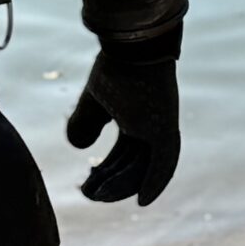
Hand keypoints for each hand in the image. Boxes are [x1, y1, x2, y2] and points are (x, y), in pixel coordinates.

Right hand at [65, 41, 181, 205]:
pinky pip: (163, 162)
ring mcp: (160, 128)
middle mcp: (152, 127)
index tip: (90, 184)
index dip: (108, 171)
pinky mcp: (165, 128)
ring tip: (98, 197)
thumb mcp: (95, 99)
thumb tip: (79, 148)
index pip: (124, 154)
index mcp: (137, 119)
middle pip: (132, 164)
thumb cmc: (115, 66)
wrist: (130, 46)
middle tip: (89, 194)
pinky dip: (155, 182)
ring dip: (123, 186)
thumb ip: (85, 123)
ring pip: (144, 167)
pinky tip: (142, 200)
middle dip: (111, 182)